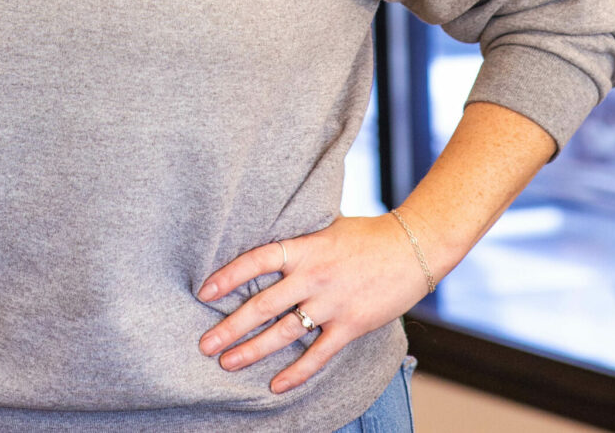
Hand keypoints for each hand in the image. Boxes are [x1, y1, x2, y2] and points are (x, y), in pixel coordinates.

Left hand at [196, 213, 432, 393]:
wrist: (411, 247)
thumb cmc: (364, 235)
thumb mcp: (323, 228)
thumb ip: (296, 242)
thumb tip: (264, 249)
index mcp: (303, 248)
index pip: (256, 260)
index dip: (228, 276)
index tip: (203, 291)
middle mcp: (312, 276)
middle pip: (263, 305)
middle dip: (230, 326)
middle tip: (204, 343)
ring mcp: (331, 303)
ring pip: (284, 332)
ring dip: (253, 350)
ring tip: (226, 363)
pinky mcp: (350, 325)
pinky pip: (318, 354)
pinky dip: (296, 372)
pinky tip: (275, 384)